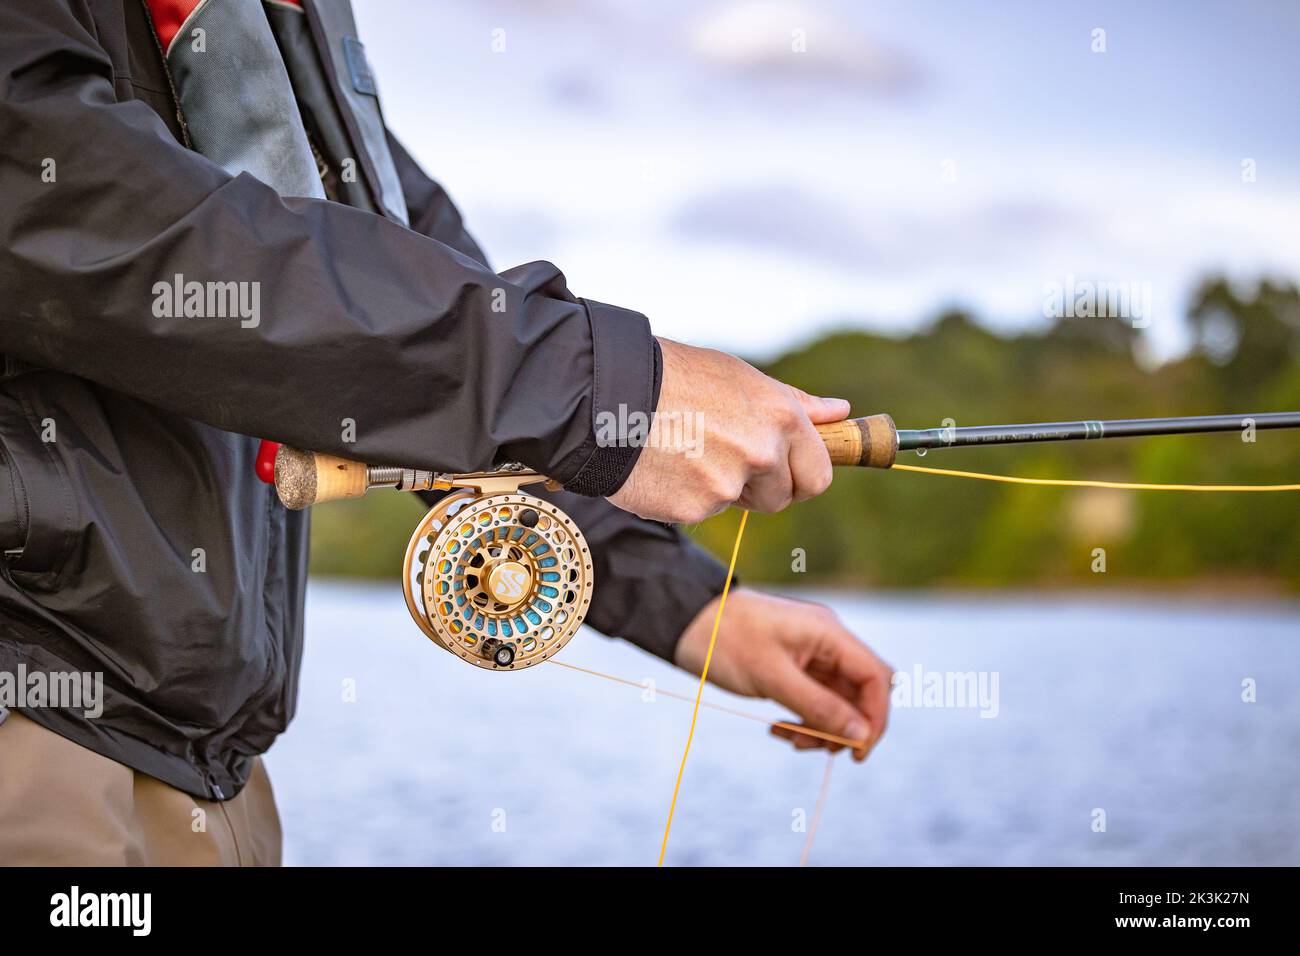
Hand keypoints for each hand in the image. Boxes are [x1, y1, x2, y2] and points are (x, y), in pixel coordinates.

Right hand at [608, 337, 847, 523]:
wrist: (608, 392)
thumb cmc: (675, 376)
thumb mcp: (739, 377)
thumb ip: (793, 403)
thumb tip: (840, 412)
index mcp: (782, 417)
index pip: (818, 475)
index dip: (797, 477)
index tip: (779, 472)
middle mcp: (763, 452)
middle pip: (781, 499)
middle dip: (759, 489)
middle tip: (720, 458)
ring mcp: (729, 484)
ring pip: (735, 504)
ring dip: (716, 489)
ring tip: (683, 451)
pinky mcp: (695, 509)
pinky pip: (698, 512)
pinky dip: (682, 497)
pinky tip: (662, 464)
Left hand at [674, 588, 891, 760]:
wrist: (686, 622)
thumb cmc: (726, 641)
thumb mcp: (772, 677)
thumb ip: (820, 707)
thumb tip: (862, 735)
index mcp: (829, 633)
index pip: (874, 677)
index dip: (874, 717)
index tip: (857, 752)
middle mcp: (828, 642)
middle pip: (861, 692)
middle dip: (846, 725)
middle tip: (817, 748)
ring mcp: (812, 654)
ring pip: (838, 701)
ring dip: (821, 728)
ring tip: (789, 739)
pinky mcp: (795, 667)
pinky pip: (814, 700)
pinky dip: (803, 719)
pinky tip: (777, 729)